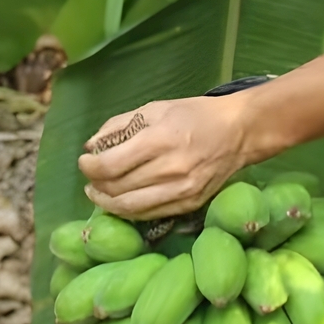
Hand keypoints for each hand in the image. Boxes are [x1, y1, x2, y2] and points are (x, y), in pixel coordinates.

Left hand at [78, 95, 252, 219]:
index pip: (111, 165)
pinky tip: (121, 202)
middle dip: (96, 186)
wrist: (239, 132)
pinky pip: (149, 214)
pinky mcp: (189, 204)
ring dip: (108, 204)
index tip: (85, 163)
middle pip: (118, 189)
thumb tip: (91, 146)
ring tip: (99, 194)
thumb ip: (119, 126)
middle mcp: (171, 169)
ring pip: (130, 208)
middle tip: (90, 179)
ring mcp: (182, 191)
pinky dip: (129, 210)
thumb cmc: (195, 115)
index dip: (90, 168)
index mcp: (161, 140)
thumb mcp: (155, 109)